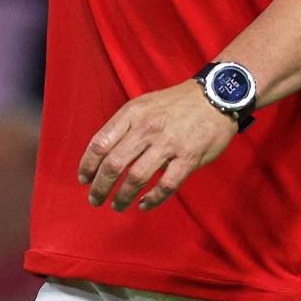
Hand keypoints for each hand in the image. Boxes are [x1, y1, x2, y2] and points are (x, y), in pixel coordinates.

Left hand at [78, 81, 237, 211]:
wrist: (217, 95)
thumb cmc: (177, 103)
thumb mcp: (144, 104)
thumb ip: (124, 125)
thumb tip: (104, 153)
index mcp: (132, 113)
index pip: (100, 143)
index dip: (87, 165)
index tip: (84, 179)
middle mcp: (147, 128)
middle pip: (114, 164)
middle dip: (100, 187)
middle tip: (95, 199)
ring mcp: (168, 144)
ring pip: (136, 178)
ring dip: (122, 197)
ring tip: (117, 205)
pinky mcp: (188, 158)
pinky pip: (166, 185)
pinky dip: (152, 199)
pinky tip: (143, 204)